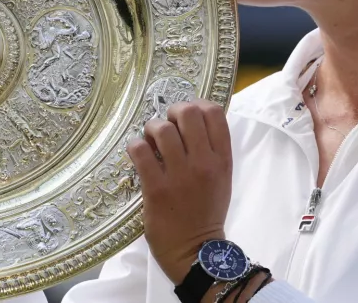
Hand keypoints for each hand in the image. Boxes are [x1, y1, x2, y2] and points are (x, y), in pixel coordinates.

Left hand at [126, 99, 232, 284]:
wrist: (195, 252)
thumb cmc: (206, 213)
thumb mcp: (221, 179)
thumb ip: (211, 151)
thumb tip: (191, 121)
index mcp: (222, 160)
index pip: (213, 113)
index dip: (196, 105)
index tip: (185, 115)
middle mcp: (203, 163)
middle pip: (188, 113)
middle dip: (172, 113)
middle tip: (166, 127)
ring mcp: (179, 175)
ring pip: (162, 128)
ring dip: (151, 129)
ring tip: (150, 142)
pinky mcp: (155, 187)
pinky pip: (140, 150)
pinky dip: (135, 146)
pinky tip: (139, 155)